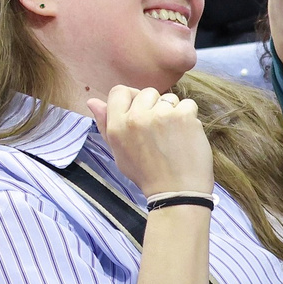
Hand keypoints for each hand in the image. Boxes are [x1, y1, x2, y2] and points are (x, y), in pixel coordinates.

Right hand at [87, 83, 212, 197]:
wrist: (177, 192)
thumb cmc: (147, 174)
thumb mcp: (119, 153)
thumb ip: (105, 125)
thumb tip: (93, 102)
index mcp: (117, 126)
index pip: (119, 91)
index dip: (132, 99)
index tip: (141, 112)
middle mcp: (136, 118)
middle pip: (146, 92)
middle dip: (154, 106)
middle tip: (159, 131)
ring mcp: (160, 115)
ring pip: (169, 98)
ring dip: (173, 111)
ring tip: (173, 135)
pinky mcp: (183, 116)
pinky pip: (187, 104)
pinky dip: (190, 117)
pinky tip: (186, 136)